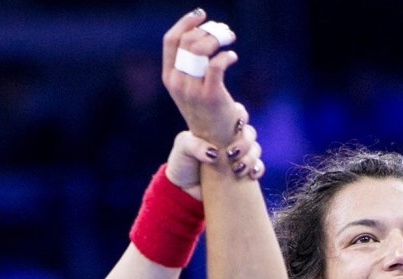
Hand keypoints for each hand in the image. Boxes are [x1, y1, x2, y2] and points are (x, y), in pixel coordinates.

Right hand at [162, 9, 244, 145]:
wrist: (214, 139)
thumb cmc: (207, 109)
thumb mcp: (192, 84)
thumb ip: (193, 62)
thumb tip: (206, 33)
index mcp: (169, 76)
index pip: (170, 40)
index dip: (185, 22)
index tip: (201, 15)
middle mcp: (177, 82)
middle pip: (187, 41)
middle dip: (208, 30)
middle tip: (224, 32)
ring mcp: (192, 90)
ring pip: (200, 49)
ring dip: (218, 39)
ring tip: (230, 40)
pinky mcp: (210, 95)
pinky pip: (216, 65)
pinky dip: (226, 56)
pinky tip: (233, 57)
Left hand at [166, 125, 265, 200]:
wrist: (183, 189)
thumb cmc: (182, 162)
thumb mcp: (182, 148)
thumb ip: (194, 144)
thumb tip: (214, 153)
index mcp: (219, 126)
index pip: (237, 113)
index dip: (241, 115)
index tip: (237, 124)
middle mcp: (231, 139)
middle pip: (249, 132)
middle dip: (245, 142)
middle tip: (231, 153)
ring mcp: (238, 156)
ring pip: (255, 149)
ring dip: (250, 157)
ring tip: (237, 169)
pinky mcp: (243, 173)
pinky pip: (258, 167)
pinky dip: (258, 169)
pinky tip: (251, 174)